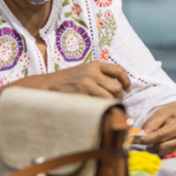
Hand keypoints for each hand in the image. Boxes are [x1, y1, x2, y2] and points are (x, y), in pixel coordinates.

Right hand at [3, 61, 131, 99]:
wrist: (48, 85)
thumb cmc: (68, 80)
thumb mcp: (84, 71)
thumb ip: (99, 75)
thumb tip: (119, 86)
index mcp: (94, 65)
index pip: (117, 70)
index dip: (126, 80)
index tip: (127, 88)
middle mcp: (92, 73)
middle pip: (116, 86)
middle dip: (119, 96)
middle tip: (115, 100)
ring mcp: (86, 84)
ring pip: (110, 97)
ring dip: (111, 103)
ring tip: (107, 106)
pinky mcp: (81, 95)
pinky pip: (99, 104)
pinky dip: (102, 108)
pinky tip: (98, 110)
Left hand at [138, 102, 175, 155]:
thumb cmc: (173, 112)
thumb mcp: (162, 113)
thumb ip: (151, 124)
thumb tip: (141, 135)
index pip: (161, 136)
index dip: (148, 139)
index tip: (136, 139)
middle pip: (162, 146)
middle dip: (151, 142)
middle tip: (144, 136)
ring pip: (163, 151)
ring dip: (154, 145)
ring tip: (153, 136)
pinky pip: (165, 152)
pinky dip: (158, 147)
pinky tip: (158, 140)